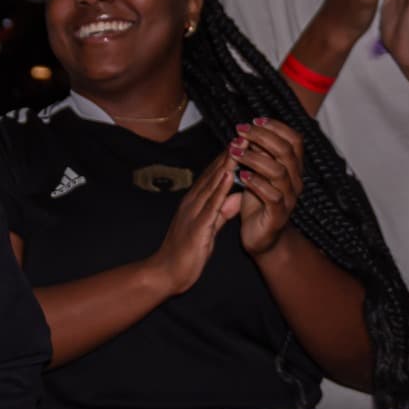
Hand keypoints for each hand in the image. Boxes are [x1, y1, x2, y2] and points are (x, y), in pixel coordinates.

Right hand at [145, 153, 240, 295]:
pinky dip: (221, 188)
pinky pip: (212, 205)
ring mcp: (193, 213)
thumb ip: (222, 212)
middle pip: (213, 175)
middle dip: (229, 155)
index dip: (227, 159)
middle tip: (243, 134)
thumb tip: (237, 197)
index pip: (213, 177)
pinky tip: (230, 175)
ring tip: (239, 146)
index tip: (242, 142)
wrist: (166, 273)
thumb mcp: (208, 229)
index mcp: (195, 204)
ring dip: (226, 164)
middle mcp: (193, 203)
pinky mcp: (197, 227)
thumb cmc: (186, 253)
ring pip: (213, 184)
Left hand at [231, 118, 304, 256]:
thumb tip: (248, 130)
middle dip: (263, 137)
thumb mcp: (257, 173)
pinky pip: (272, 196)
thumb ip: (257, 155)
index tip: (255, 120)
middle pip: (286, 151)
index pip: (295, 140)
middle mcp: (295, 180)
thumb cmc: (257, 201)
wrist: (261, 236)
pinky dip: (256, 183)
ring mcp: (289, 198)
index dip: (277, 127)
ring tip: (236, 152)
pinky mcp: (279, 214)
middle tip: (241, 131)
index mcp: (292, 168)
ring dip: (255, 158)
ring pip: (279, 172)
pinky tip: (241, 176)